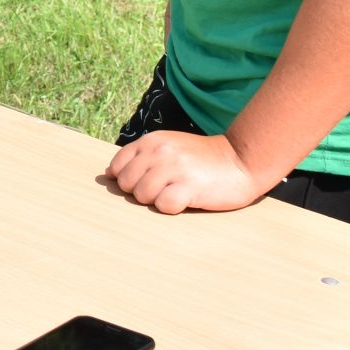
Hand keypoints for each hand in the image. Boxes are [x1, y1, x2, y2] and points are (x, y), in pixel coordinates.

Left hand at [105, 131, 272, 213]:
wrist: (241, 159)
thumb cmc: (202, 158)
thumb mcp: (168, 146)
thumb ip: (140, 157)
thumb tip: (109, 173)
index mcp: (152, 141)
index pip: (118, 165)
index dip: (127, 179)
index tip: (145, 182)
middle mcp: (160, 152)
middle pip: (126, 183)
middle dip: (140, 192)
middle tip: (164, 189)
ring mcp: (174, 168)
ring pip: (142, 195)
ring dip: (157, 200)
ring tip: (176, 193)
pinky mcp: (189, 187)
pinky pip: (163, 206)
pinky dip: (172, 208)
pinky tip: (186, 200)